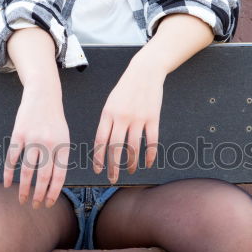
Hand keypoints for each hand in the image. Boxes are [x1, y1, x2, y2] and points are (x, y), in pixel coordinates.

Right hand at [4, 85, 69, 206]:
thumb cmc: (54, 120)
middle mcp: (48, 144)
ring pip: (27, 170)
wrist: (43, 95)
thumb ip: (59, 158)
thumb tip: (52, 184)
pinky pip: (12, 158)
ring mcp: (32, 139)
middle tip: (35, 206)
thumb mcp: (64, 137)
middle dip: (39, 195)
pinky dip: (9, 173)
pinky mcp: (18, 134)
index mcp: (62, 146)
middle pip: (42, 176)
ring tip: (22, 199)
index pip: (59, 176)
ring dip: (24, 188)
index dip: (53, 192)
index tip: (48, 204)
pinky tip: (7, 184)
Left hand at [93, 61, 163, 182]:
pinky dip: (150, 155)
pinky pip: (151, 142)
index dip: (99, 158)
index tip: (98, 171)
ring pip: (133, 148)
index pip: (101, 141)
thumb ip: (107, 122)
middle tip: (113, 179)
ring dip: (131, 163)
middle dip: (113, 167)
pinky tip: (148, 163)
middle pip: (115, 148)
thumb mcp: (111, 102)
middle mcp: (121, 117)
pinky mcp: (153, 118)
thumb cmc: (125, 89)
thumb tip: (104, 145)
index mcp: (108, 114)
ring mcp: (138, 118)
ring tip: (130, 171)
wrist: (144, 72)